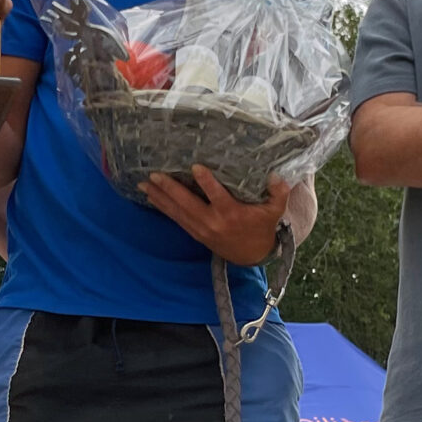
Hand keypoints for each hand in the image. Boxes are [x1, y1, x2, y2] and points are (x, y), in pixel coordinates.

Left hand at [143, 166, 287, 263]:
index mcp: (232, 213)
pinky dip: (162, 207)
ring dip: (160, 197)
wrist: (251, 254)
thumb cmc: (262, 226)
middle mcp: (213, 221)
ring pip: (177, 211)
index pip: (217, 196)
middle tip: (155, 174)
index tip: (195, 167)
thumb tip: (277, 175)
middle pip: (188, 204)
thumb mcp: (275, 211)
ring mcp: (201, 228)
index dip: (206, 182)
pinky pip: (176, 218)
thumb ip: (278, 193)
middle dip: (170, 189)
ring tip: (143, 184)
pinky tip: (150, 196)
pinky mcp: (195, 232)